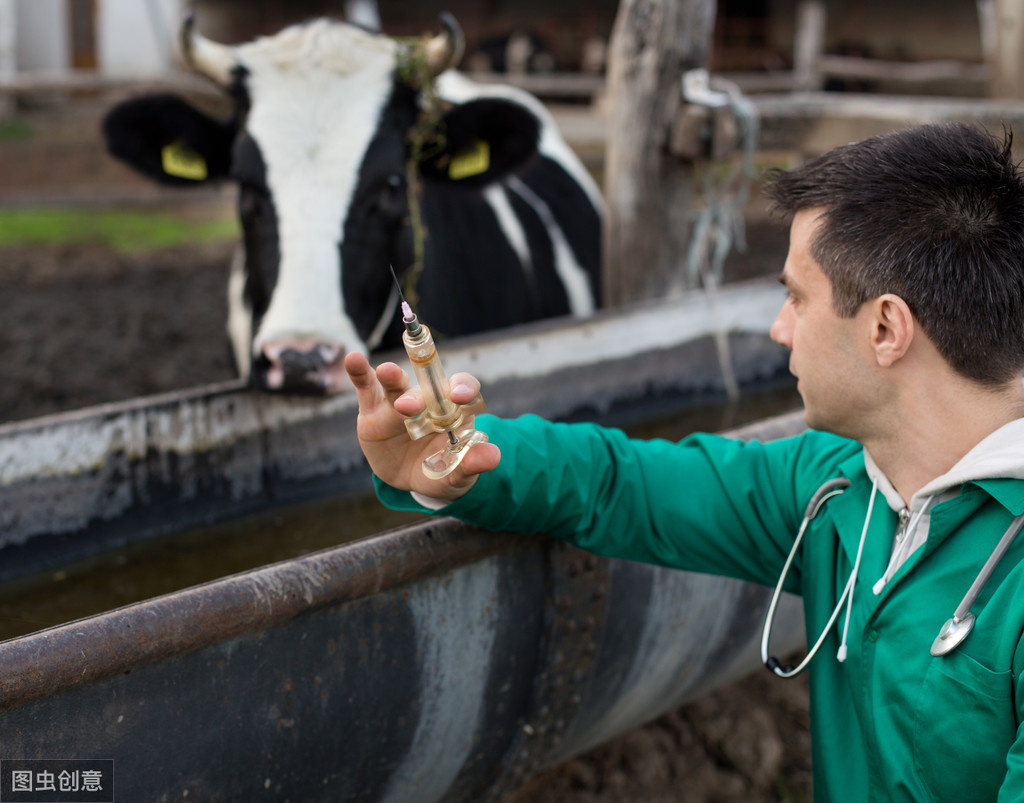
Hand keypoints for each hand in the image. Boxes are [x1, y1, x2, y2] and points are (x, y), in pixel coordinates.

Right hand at [344, 352, 500, 501]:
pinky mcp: (373, 410)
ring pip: (396, 385)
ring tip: (387, 371)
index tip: (459, 397)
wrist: (414, 481)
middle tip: (409, 408)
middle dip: (418, 397)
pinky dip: (359, 372)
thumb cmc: (443, 471)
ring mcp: (397, 402)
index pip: (463, 387)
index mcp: (454, 409)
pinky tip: (353, 359)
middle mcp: (428, 400)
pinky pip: (366, 387)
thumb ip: (473, 462)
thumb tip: (493, 456)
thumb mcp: (459, 473)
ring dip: (392, 376)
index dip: (462, 387)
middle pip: (425, 389)